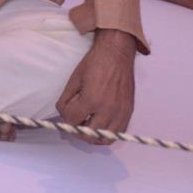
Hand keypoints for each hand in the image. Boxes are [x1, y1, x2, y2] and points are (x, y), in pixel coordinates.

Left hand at [56, 29, 136, 144]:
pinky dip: (107, 134)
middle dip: (77, 130)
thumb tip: (63, 114)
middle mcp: (108, 110)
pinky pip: (118, 133)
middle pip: (88, 135)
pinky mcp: (129, 112)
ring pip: (104, 139)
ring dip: (92, 136)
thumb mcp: (74, 79)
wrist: (117, 53)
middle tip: (73, 122)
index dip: (65, 117)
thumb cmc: (94, 63)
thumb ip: (66, 99)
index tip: (65, 112)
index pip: (72, 120)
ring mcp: (121, 113)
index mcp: (92, 100)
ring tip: (86, 126)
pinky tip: (99, 126)